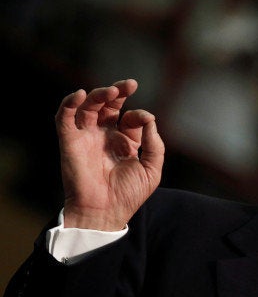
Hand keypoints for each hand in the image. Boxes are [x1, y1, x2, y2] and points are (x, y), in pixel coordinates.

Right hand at [55, 79, 163, 230]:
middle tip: (129, 84)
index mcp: (125, 141)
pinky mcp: (70, 142)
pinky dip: (68, 104)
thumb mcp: (151, 170)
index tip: (146, 120)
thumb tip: (150, 120)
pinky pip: (64, 118)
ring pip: (88, 107)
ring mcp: (87, 137)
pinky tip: (79, 94)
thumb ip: (155, 145)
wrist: (105, 212)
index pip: (131, 118)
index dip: (139, 115)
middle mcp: (105, 136)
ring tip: (112, 91)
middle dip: (118, 91)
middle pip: (109, 105)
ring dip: (98, 94)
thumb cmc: (128, 195)